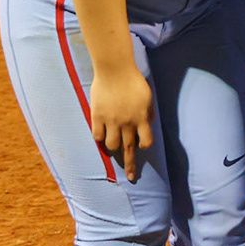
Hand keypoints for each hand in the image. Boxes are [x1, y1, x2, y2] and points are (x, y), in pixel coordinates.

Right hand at [89, 65, 153, 179]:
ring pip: (111, 145)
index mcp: (141, 117)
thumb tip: (146, 124)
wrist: (115, 69)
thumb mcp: (147, 97)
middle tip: (130, 176)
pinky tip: (101, 135)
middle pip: (128, 149)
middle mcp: (127, 122)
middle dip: (130, 165)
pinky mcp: (97, 116)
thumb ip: (147, 112)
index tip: (141, 147)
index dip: (144, 145)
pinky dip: (99, 138)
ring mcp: (111, 120)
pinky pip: (97, 136)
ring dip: (113, 147)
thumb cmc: (133, 81)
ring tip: (113, 145)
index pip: (145, 141)